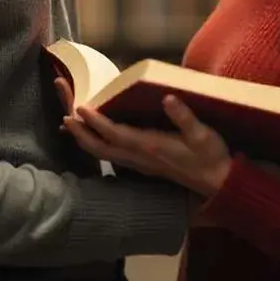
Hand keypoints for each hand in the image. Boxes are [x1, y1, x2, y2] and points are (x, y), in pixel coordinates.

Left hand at [59, 87, 232, 197]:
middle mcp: (139, 157)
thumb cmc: (210, 156)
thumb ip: (184, 117)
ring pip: (103, 153)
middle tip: (63, 116)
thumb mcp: (203, 134)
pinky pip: (111, 154)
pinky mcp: (142, 164)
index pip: (115, 133)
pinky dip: (96, 144)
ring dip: (84, 139)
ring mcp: (139, 163)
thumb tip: (168, 98)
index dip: (96, 121)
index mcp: (150, 146)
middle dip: (79, 132)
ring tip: (68, 124)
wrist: (217, 182)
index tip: (79, 108)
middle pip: (100, 147)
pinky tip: (91, 136)